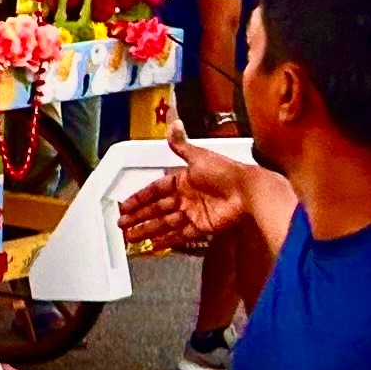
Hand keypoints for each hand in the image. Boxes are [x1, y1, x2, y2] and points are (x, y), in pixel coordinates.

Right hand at [118, 130, 250, 254]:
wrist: (248, 192)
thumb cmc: (227, 172)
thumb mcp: (199, 156)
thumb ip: (181, 144)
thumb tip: (174, 124)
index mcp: (183, 180)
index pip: (155, 190)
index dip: (139, 198)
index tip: (126, 206)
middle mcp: (186, 197)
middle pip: (156, 209)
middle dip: (138, 217)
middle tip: (122, 225)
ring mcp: (194, 213)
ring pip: (164, 224)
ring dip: (147, 230)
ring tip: (131, 238)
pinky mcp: (202, 227)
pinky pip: (180, 235)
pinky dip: (167, 240)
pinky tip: (154, 244)